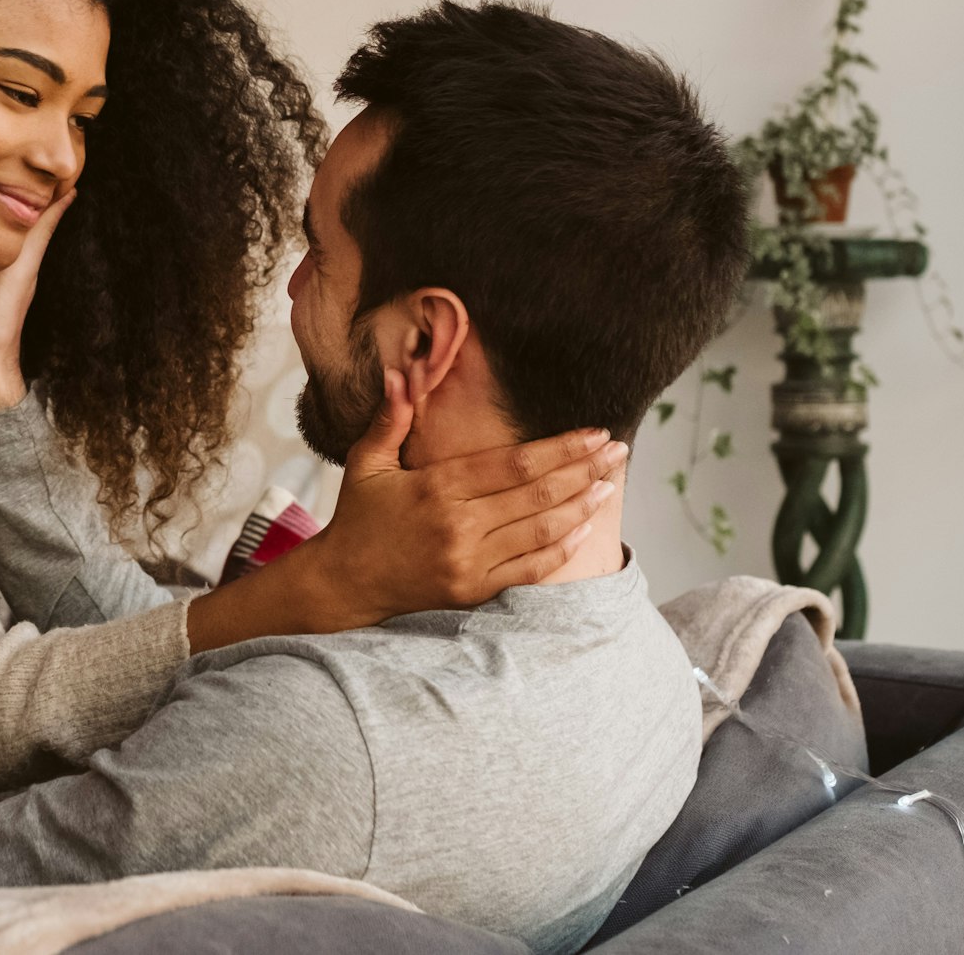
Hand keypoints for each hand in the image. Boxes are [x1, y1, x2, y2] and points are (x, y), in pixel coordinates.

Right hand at [295, 368, 627, 628]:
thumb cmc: (358, 517)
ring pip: (541, 530)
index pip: (514, 463)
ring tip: (609, 485)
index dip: (561, 447)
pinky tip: (583, 528)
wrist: (344, 583)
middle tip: (619, 451)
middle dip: (585, 470)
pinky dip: (561, 549)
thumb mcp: (365, 463)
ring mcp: (469, 561)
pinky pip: (530, 569)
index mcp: (436, 487)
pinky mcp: (474, 589)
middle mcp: (458, 524)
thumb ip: (389, 419)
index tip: (594, 432)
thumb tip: (401, 374)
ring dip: (582, 507)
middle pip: (537, 493)